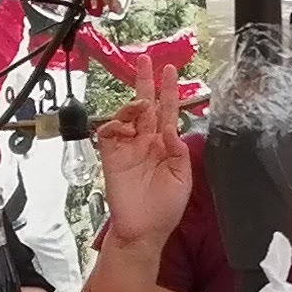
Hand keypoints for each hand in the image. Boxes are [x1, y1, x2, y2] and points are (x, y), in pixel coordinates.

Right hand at [89, 48, 193, 251]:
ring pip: (128, 116)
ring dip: (134, 105)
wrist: (143, 230)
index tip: (170, 71)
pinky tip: (125, 126)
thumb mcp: (182, 178)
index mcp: (165, 146)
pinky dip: (116, 124)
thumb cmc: (165, 208)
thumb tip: (172, 128)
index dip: (168, 92)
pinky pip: (109, 133)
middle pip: (146, 106)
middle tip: (146, 61)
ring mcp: (128, 148)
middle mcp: (146, 142)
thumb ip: (179, 151)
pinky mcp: (111, 157)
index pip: (167, 112)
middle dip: (146, 83)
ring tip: (142, 103)